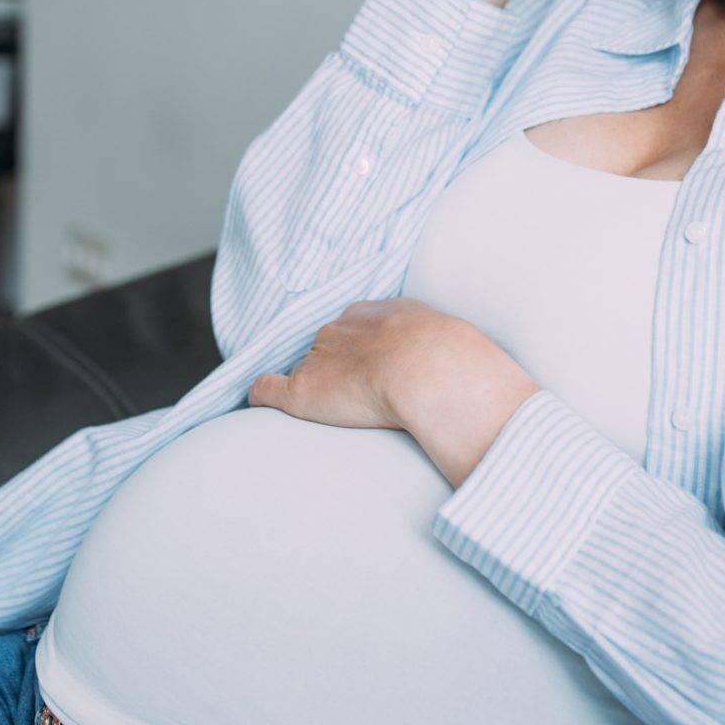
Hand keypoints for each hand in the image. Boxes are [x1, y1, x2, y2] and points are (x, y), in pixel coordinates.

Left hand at [247, 297, 497, 431]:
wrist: (430, 367)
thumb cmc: (452, 359)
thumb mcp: (450, 341)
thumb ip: (441, 352)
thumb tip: (463, 375)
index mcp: (376, 315)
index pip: (356, 331)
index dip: (361, 353)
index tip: (369, 369)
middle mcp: (341, 330)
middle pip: (327, 348)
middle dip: (335, 367)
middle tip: (354, 392)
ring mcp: (318, 359)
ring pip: (304, 370)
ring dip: (312, 387)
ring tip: (326, 410)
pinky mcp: (301, 391)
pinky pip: (267, 389)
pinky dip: (262, 396)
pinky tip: (261, 404)